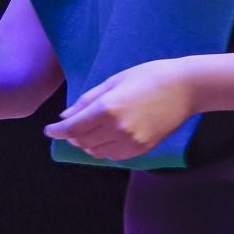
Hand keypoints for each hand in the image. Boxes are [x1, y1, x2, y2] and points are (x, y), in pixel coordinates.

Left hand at [42, 59, 194, 160]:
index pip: (73, 128)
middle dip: (71, 136)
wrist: (185, 88)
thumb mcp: (112, 82)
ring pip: (97, 152)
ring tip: (87, 132)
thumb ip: (86, 101)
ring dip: (87, 144)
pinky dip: (104, 149)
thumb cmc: (147, 77)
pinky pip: (114, 156)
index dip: (57, 131)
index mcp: (107, 109)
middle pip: (83, 141)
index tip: (48, 131)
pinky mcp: (143, 149)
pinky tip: (106, 138)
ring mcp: (132, 142)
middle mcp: (117, 129)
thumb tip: (65, 117)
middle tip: (69, 127)